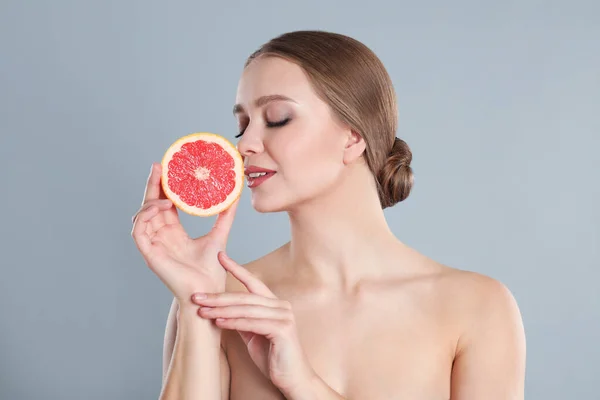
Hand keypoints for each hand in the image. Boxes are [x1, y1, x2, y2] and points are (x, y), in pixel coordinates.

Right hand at [131, 163, 238, 299]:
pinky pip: (139, 231)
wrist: (208, 291)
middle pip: (150, 205)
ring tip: (167, 194)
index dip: (163, 187)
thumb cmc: (212, 270)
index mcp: (173, 233)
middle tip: (158, 166)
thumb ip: (226, 215)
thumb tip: (236, 194)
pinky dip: (146, 217)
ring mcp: (153, 245)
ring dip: (151, 201)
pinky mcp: (149, 254)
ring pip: (142, 216)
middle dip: (152, 185)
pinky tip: (161, 207)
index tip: (168, 167)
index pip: (164, 204)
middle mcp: (161, 236)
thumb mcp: (219, 234)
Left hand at [190, 252, 316, 397]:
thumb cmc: (274, 357)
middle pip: (244, 296)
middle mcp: (281, 306)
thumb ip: (243, 319)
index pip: (253, 282)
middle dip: (218, 296)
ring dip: (221, 310)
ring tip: (202, 310)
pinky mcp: (283, 329)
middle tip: (196, 295)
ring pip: (246, 309)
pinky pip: (252, 323)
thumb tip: (220, 310)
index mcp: (275, 304)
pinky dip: (233, 322)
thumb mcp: (254, 334)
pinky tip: (218, 322)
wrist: (293, 378)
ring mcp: (284, 316)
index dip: (236, 268)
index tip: (220, 256)